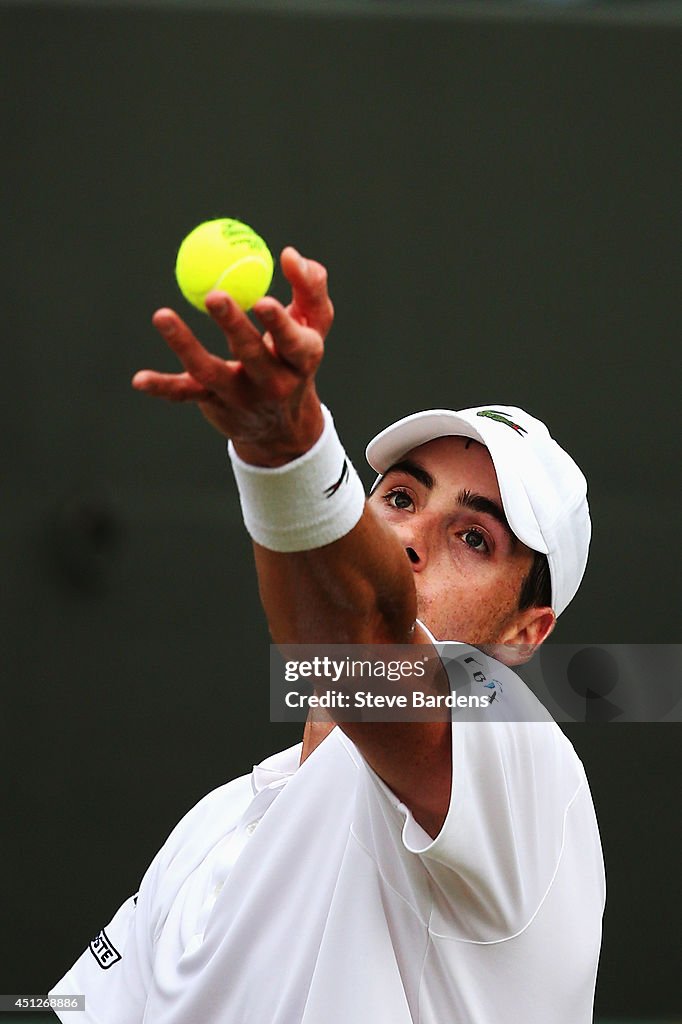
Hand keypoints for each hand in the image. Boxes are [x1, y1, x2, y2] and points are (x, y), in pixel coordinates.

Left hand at [132, 247, 333, 465]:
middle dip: (233, 325)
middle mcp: (273, 382)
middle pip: (252, 353)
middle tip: (215, 295)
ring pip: (210, 370)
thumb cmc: (295, 358)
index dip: (279, 323)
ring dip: (184, 344)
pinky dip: (162, 387)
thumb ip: (310, 288)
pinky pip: (185, 393)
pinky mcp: (214, 404)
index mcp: (301, 360)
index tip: (263, 300)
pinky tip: (139, 380)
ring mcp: (241, 396)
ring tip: (162, 315)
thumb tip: (291, 254)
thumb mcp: (314, 327)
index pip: (294, 343)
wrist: (283, 426)